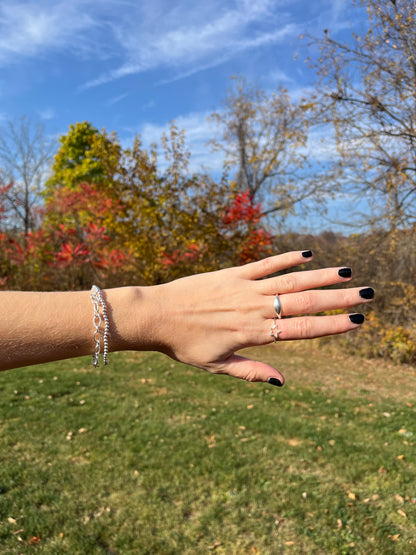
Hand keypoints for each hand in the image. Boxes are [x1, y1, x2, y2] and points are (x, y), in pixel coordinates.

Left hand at [154, 251, 372, 385]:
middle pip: (304, 302)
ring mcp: (244, 287)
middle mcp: (254, 308)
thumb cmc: (184, 345)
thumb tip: (282, 383)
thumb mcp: (216, 367)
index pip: (302, 330)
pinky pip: (264, 264)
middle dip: (338, 298)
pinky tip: (306, 255)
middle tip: (367, 294)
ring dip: (320, 276)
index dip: (331, 325)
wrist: (155, 315)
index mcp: (253, 334)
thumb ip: (251, 372)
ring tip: (346, 272)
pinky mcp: (232, 273)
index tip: (356, 322)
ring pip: (289, 280)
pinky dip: (286, 258)